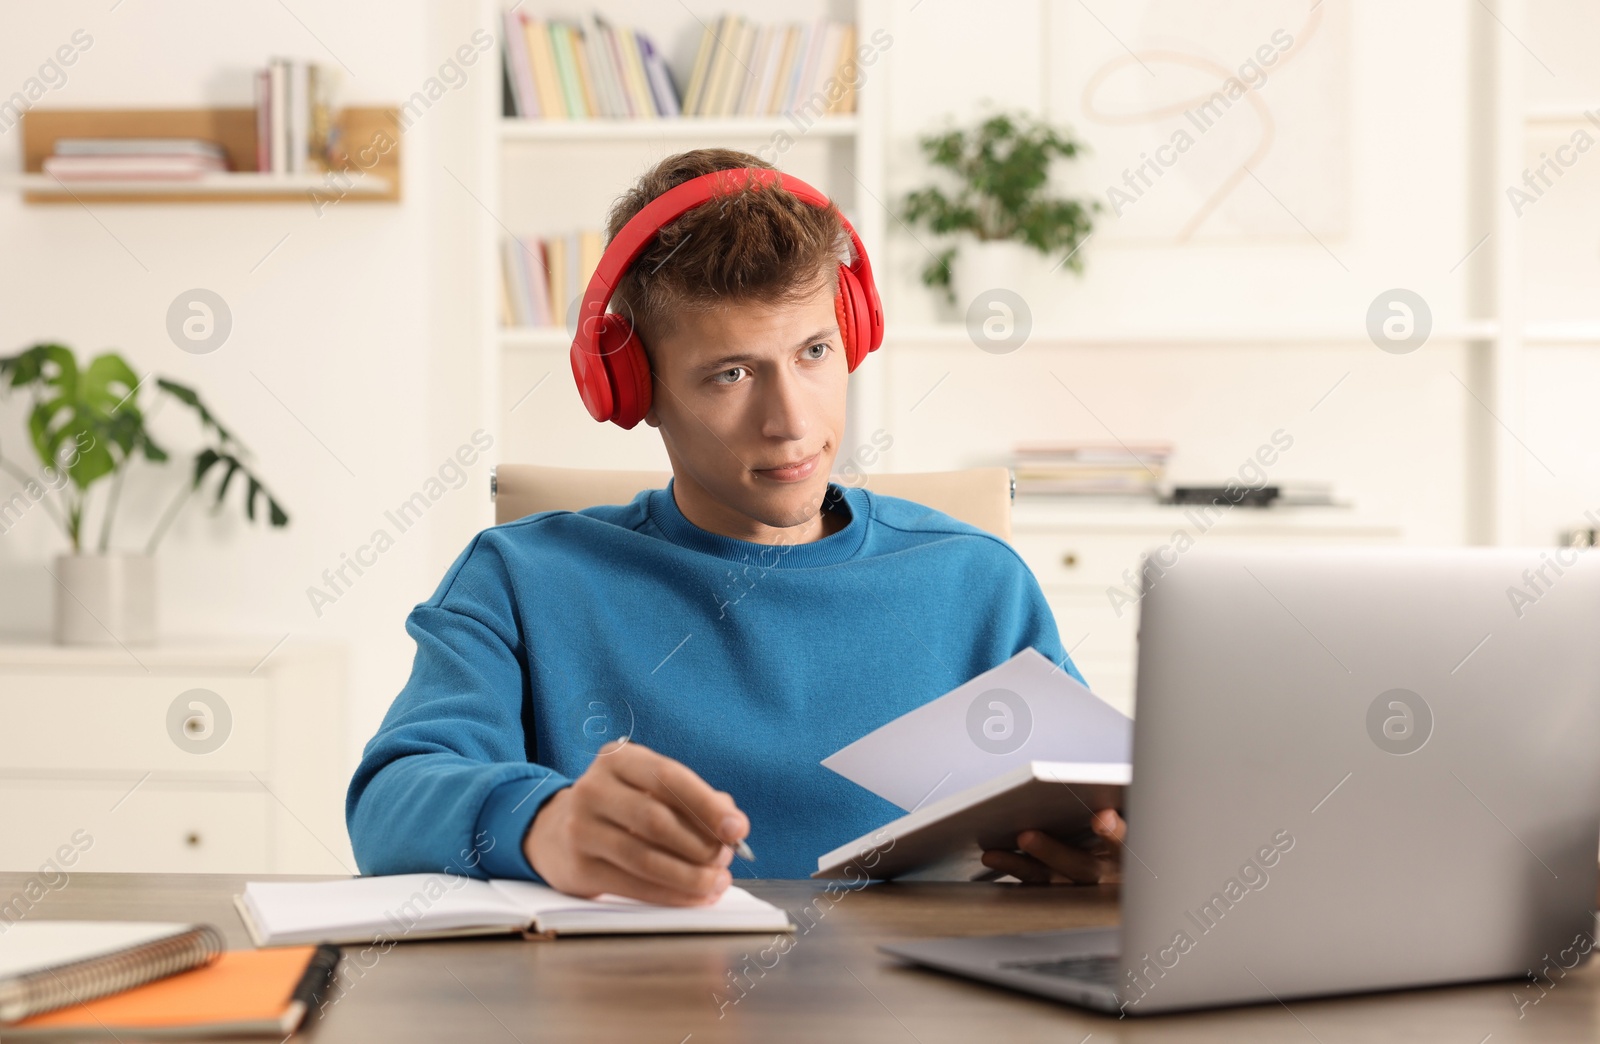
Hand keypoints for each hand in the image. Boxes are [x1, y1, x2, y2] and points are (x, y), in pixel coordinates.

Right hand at [524, 741, 747, 905]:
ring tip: (716, 882)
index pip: (668, 778)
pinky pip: (634, 886)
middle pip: (656, 820)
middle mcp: (593, 789)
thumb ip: (693, 800)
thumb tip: (732, 826)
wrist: (557, 832)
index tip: (738, 828)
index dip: (706, 805)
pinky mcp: (579, 868)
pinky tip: (694, 896)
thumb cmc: (622, 808)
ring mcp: (581, 829)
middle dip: (700, 845)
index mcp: (617, 758)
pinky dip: (671, 895)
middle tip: (725, 859)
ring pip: (645, 858)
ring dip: (689, 876)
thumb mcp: (650, 789)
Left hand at [979, 809, 1124, 884]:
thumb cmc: (1122, 822)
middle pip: (1082, 868)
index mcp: (1130, 853)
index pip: (1124, 843)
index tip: (1101, 817)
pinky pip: (1036, 887)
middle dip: (1052, 852)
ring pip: (1052, 881)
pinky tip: (993, 857)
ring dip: (1021, 866)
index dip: (1113, 832)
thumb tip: (1093, 790)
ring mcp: (1084, 888)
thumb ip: (1115, 802)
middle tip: (1024, 836)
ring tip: (992, 854)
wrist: (1123, 863)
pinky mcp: (1062, 892)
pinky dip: (1014, 872)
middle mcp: (1108, 876)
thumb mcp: (1127, 812)